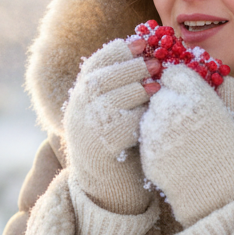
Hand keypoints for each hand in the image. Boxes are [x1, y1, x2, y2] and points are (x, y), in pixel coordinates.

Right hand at [62, 37, 160, 214]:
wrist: (108, 192)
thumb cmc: (120, 148)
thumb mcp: (115, 113)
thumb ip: (123, 88)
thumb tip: (150, 55)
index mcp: (80, 99)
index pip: (94, 64)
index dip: (119, 50)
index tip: (142, 42)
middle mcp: (77, 112)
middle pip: (101, 79)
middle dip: (130, 67)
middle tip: (155, 63)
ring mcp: (86, 130)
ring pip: (112, 98)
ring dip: (138, 89)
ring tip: (156, 88)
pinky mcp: (101, 148)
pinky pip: (124, 123)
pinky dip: (141, 116)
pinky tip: (152, 116)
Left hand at [139, 65, 233, 226]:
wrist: (222, 203)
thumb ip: (228, 95)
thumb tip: (223, 78)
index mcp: (199, 98)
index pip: (175, 72)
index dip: (181, 81)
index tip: (188, 91)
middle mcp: (174, 111)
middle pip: (160, 91)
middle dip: (170, 99)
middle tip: (185, 116)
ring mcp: (157, 133)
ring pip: (150, 113)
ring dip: (160, 119)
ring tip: (182, 138)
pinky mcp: (147, 153)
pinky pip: (146, 136)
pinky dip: (156, 140)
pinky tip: (175, 153)